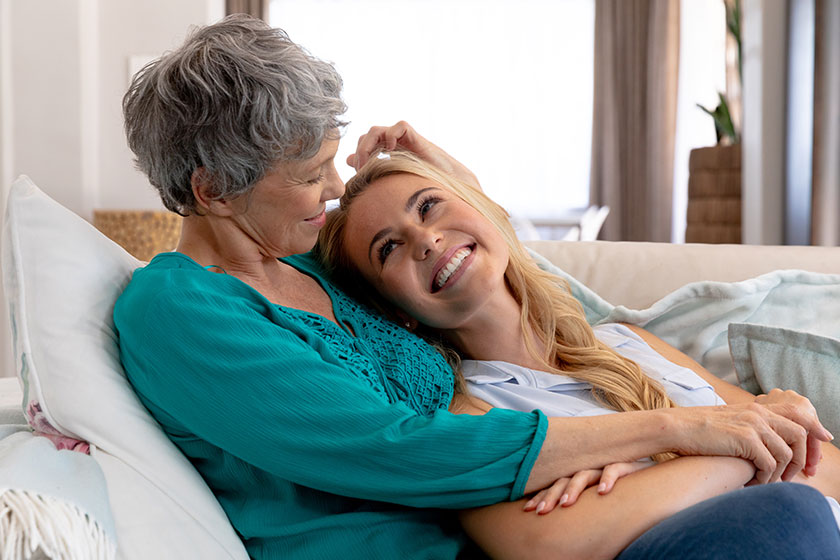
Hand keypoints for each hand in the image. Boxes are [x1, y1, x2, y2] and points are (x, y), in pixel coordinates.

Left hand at [347, 121, 479, 186]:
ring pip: (378, 130)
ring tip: (370, 162)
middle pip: (367, 136)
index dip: (357, 155)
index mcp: (387, 152)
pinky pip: (399, 127)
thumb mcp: (391, 178)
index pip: (364, 144)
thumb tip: (348, 161)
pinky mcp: (415, 138)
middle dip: (361, 151)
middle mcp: (394, 143)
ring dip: (369, 145)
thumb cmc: (421, 183)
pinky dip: (391, 136)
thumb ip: (371, 167)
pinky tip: (391, 151)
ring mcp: (404, 140)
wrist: (448, 183)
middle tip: (360, 169)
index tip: (358, 173)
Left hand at [523, 461, 652, 514]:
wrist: (659, 483)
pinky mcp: (628, 465)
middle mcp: (592, 472)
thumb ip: (582, 512)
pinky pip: (615, 468)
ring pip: (585, 474)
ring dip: (574, 487)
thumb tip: (561, 537)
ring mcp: (607, 467)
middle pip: (565, 479)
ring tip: (566, 503)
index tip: (528, 510)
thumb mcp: (598, 508)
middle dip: (550, 495)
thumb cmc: (625, 500)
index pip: (556, 486)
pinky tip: (604, 492)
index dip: (542, 496)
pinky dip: (609, 478)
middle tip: (541, 511)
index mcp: (581, 480)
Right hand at [670, 401, 831, 484]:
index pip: (797, 414)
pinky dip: (765, 478)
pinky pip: (769, 464)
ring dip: (780, 473)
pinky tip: (753, 482)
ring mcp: (752, 424)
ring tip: (767, 482)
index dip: (813, 429)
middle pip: (800, 434)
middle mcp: (758, 413)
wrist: (675, 427)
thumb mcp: (729, 422)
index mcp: (756, 407)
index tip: (822, 442)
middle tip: (794, 476)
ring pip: (786, 453)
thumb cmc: (697, 430)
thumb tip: (764, 444)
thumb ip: (749, 427)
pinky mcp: (745, 438)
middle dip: (803, 458)